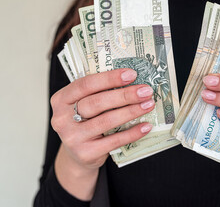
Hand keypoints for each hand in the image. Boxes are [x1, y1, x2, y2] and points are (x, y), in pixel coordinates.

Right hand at [50, 68, 154, 199]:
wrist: (78, 155)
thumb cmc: (86, 123)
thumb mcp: (84, 105)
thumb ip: (99, 93)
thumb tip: (132, 82)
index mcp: (61, 99)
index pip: (85, 84)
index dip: (109, 78)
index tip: (132, 74)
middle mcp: (62, 118)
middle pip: (97, 102)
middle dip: (125, 95)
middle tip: (145, 91)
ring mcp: (72, 137)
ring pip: (106, 121)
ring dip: (131, 111)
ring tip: (148, 105)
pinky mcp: (85, 153)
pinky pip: (114, 141)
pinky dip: (132, 133)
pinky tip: (146, 126)